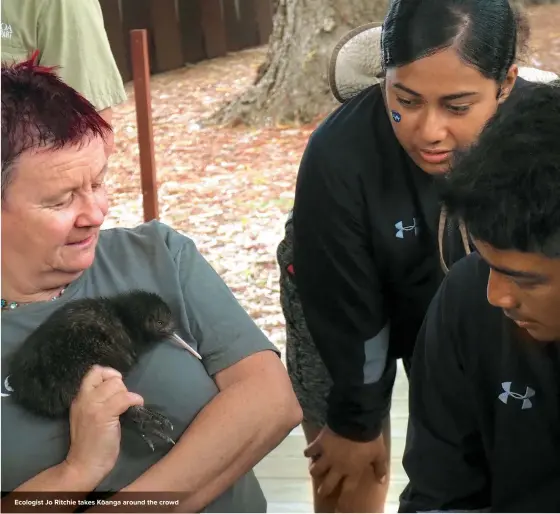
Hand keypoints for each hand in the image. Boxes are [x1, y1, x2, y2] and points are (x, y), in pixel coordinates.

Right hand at [65, 365, 143, 483]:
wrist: (84, 465)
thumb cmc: (91, 442)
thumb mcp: (90, 415)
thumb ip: (98, 399)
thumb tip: (117, 386)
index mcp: (79, 398)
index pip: (94, 371)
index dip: (109, 374)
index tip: (116, 387)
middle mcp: (83, 399)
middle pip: (106, 374)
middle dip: (119, 384)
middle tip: (122, 399)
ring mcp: (92, 407)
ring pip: (116, 385)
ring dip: (127, 393)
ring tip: (128, 405)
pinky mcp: (103, 416)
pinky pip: (124, 398)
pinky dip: (135, 399)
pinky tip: (137, 405)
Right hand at [304, 425, 387, 499]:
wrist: (356, 421)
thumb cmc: (369, 439)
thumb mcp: (379, 454)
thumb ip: (379, 468)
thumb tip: (381, 481)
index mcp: (353, 471)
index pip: (347, 488)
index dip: (343, 497)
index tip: (339, 505)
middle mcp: (337, 467)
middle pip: (328, 483)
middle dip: (323, 490)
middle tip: (320, 492)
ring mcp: (327, 456)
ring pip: (316, 469)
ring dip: (314, 471)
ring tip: (313, 470)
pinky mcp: (319, 444)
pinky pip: (310, 451)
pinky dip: (308, 452)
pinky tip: (307, 452)